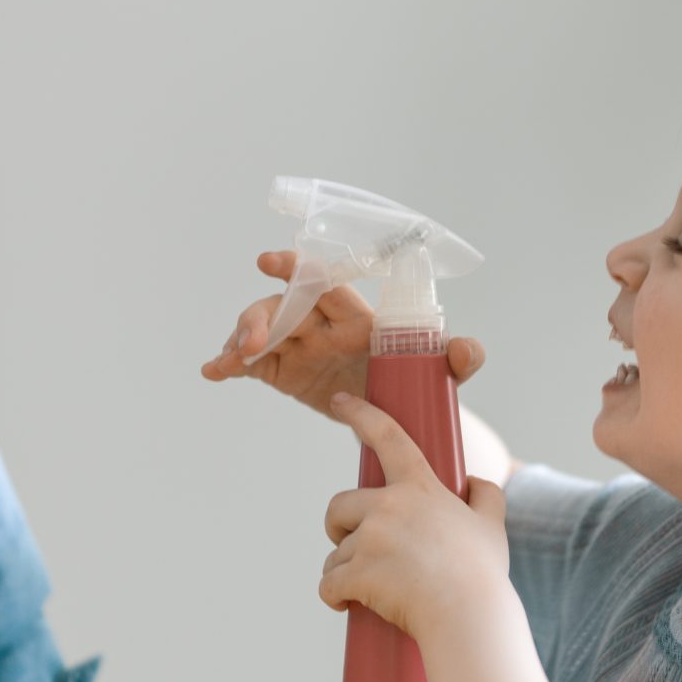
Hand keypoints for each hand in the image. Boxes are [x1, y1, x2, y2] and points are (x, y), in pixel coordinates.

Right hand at [200, 249, 484, 415]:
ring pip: (260, 329)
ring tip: (231, 361)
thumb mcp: (441, 374)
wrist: (394, 419)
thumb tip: (468, 350)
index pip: (323, 282)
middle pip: (282, 306)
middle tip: (252, 342)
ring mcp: (297, 345)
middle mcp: (321, 323)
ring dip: (241, 340)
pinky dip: (228, 363)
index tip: (270, 261)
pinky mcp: (281, 370)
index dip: (297, 269)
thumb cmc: (416, 381)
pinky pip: (249, 362)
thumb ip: (457, 359)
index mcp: (355, 315)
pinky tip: (212, 372)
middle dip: (261, 316)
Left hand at [317, 391, 512, 642]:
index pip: (387, 437)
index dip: (361, 414)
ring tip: (375, 588)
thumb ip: (486, 495)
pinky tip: (347, 604)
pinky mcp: (356, 573)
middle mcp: (389, 506)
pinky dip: (334, 596)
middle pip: (339, 505)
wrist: (470, 618)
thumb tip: (475, 482)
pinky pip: (328, 583)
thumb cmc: (482, 576)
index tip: (338, 401)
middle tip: (359, 550)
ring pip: (336, 553)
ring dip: (345, 570)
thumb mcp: (492, 526)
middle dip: (340, 527)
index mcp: (419, 488)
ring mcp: (371, 539)